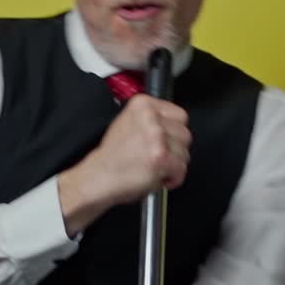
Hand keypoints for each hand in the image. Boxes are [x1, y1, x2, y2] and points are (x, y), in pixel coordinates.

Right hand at [58, 95, 190, 234]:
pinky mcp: (161, 157)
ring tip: (154, 168)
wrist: (99, 176)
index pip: (180, 115)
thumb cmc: (112, 157)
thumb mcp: (127, 123)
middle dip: (175, 150)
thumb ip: (151, 120)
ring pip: (185, 153)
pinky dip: (173, 179)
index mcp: (143, 104)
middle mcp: (151, 117)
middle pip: (185, 134)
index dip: (174, 133)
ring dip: (174, 165)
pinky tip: (157, 177)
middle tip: (158, 158)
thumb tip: (172, 127)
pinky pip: (181, 170)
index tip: (167, 142)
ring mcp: (156, 137)